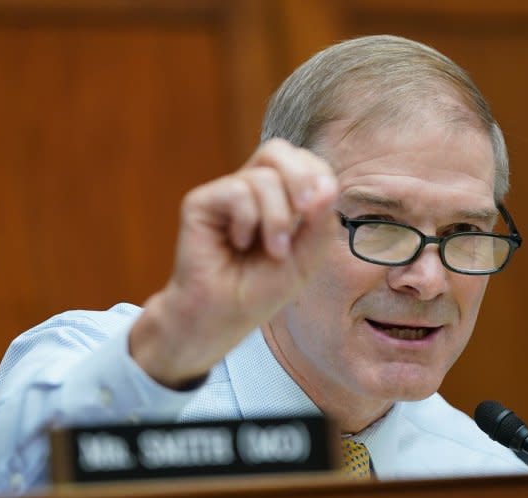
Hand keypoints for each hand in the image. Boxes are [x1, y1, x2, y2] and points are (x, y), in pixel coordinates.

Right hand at [130, 139, 337, 387]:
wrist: (223, 316)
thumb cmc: (261, 290)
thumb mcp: (307, 258)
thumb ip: (321, 220)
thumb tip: (327, 184)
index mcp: (278, 197)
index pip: (303, 161)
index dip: (318, 176)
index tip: (318, 213)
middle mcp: (250, 190)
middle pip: (279, 150)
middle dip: (301, 178)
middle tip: (305, 212)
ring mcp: (225, 194)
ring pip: (264, 177)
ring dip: (277, 219)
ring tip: (272, 251)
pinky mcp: (201, 202)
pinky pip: (238, 192)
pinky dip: (248, 222)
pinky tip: (238, 244)